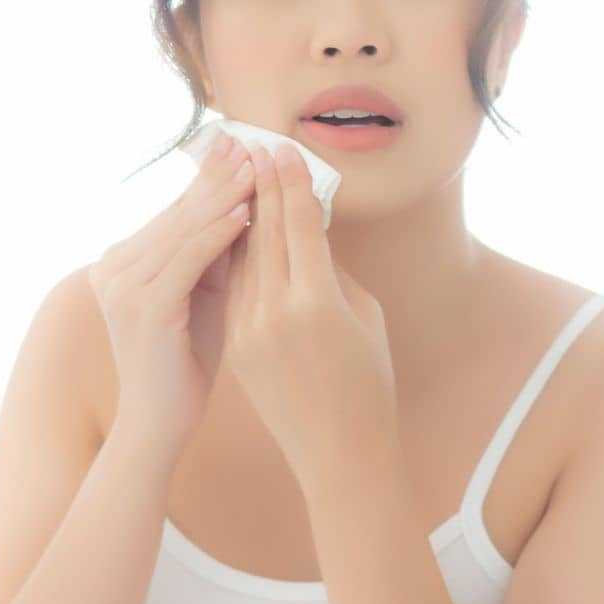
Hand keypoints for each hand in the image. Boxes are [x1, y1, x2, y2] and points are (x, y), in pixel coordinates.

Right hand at [87, 129, 257, 454]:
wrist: (159, 424)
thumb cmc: (184, 364)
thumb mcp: (200, 298)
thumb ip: (214, 255)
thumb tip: (248, 203)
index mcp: (120, 262)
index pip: (172, 210)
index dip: (206, 176)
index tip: (238, 145)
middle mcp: (112, 268)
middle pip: (177, 211)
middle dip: (216, 175)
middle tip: (249, 142)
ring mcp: (122, 286)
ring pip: (183, 228)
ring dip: (223, 194)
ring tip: (256, 168)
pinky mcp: (142, 306)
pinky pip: (188, 258)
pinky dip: (217, 233)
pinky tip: (246, 213)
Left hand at [222, 142, 396, 490]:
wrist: (339, 456)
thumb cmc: (370, 385)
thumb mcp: (364, 318)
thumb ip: (332, 272)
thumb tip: (308, 232)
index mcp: (317, 303)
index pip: (299, 226)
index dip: (290, 183)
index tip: (282, 149)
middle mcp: (275, 313)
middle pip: (265, 234)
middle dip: (262, 188)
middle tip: (258, 147)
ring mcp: (249, 331)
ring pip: (242, 258)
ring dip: (243, 216)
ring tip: (242, 178)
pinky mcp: (236, 345)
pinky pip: (233, 288)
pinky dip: (235, 255)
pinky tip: (234, 229)